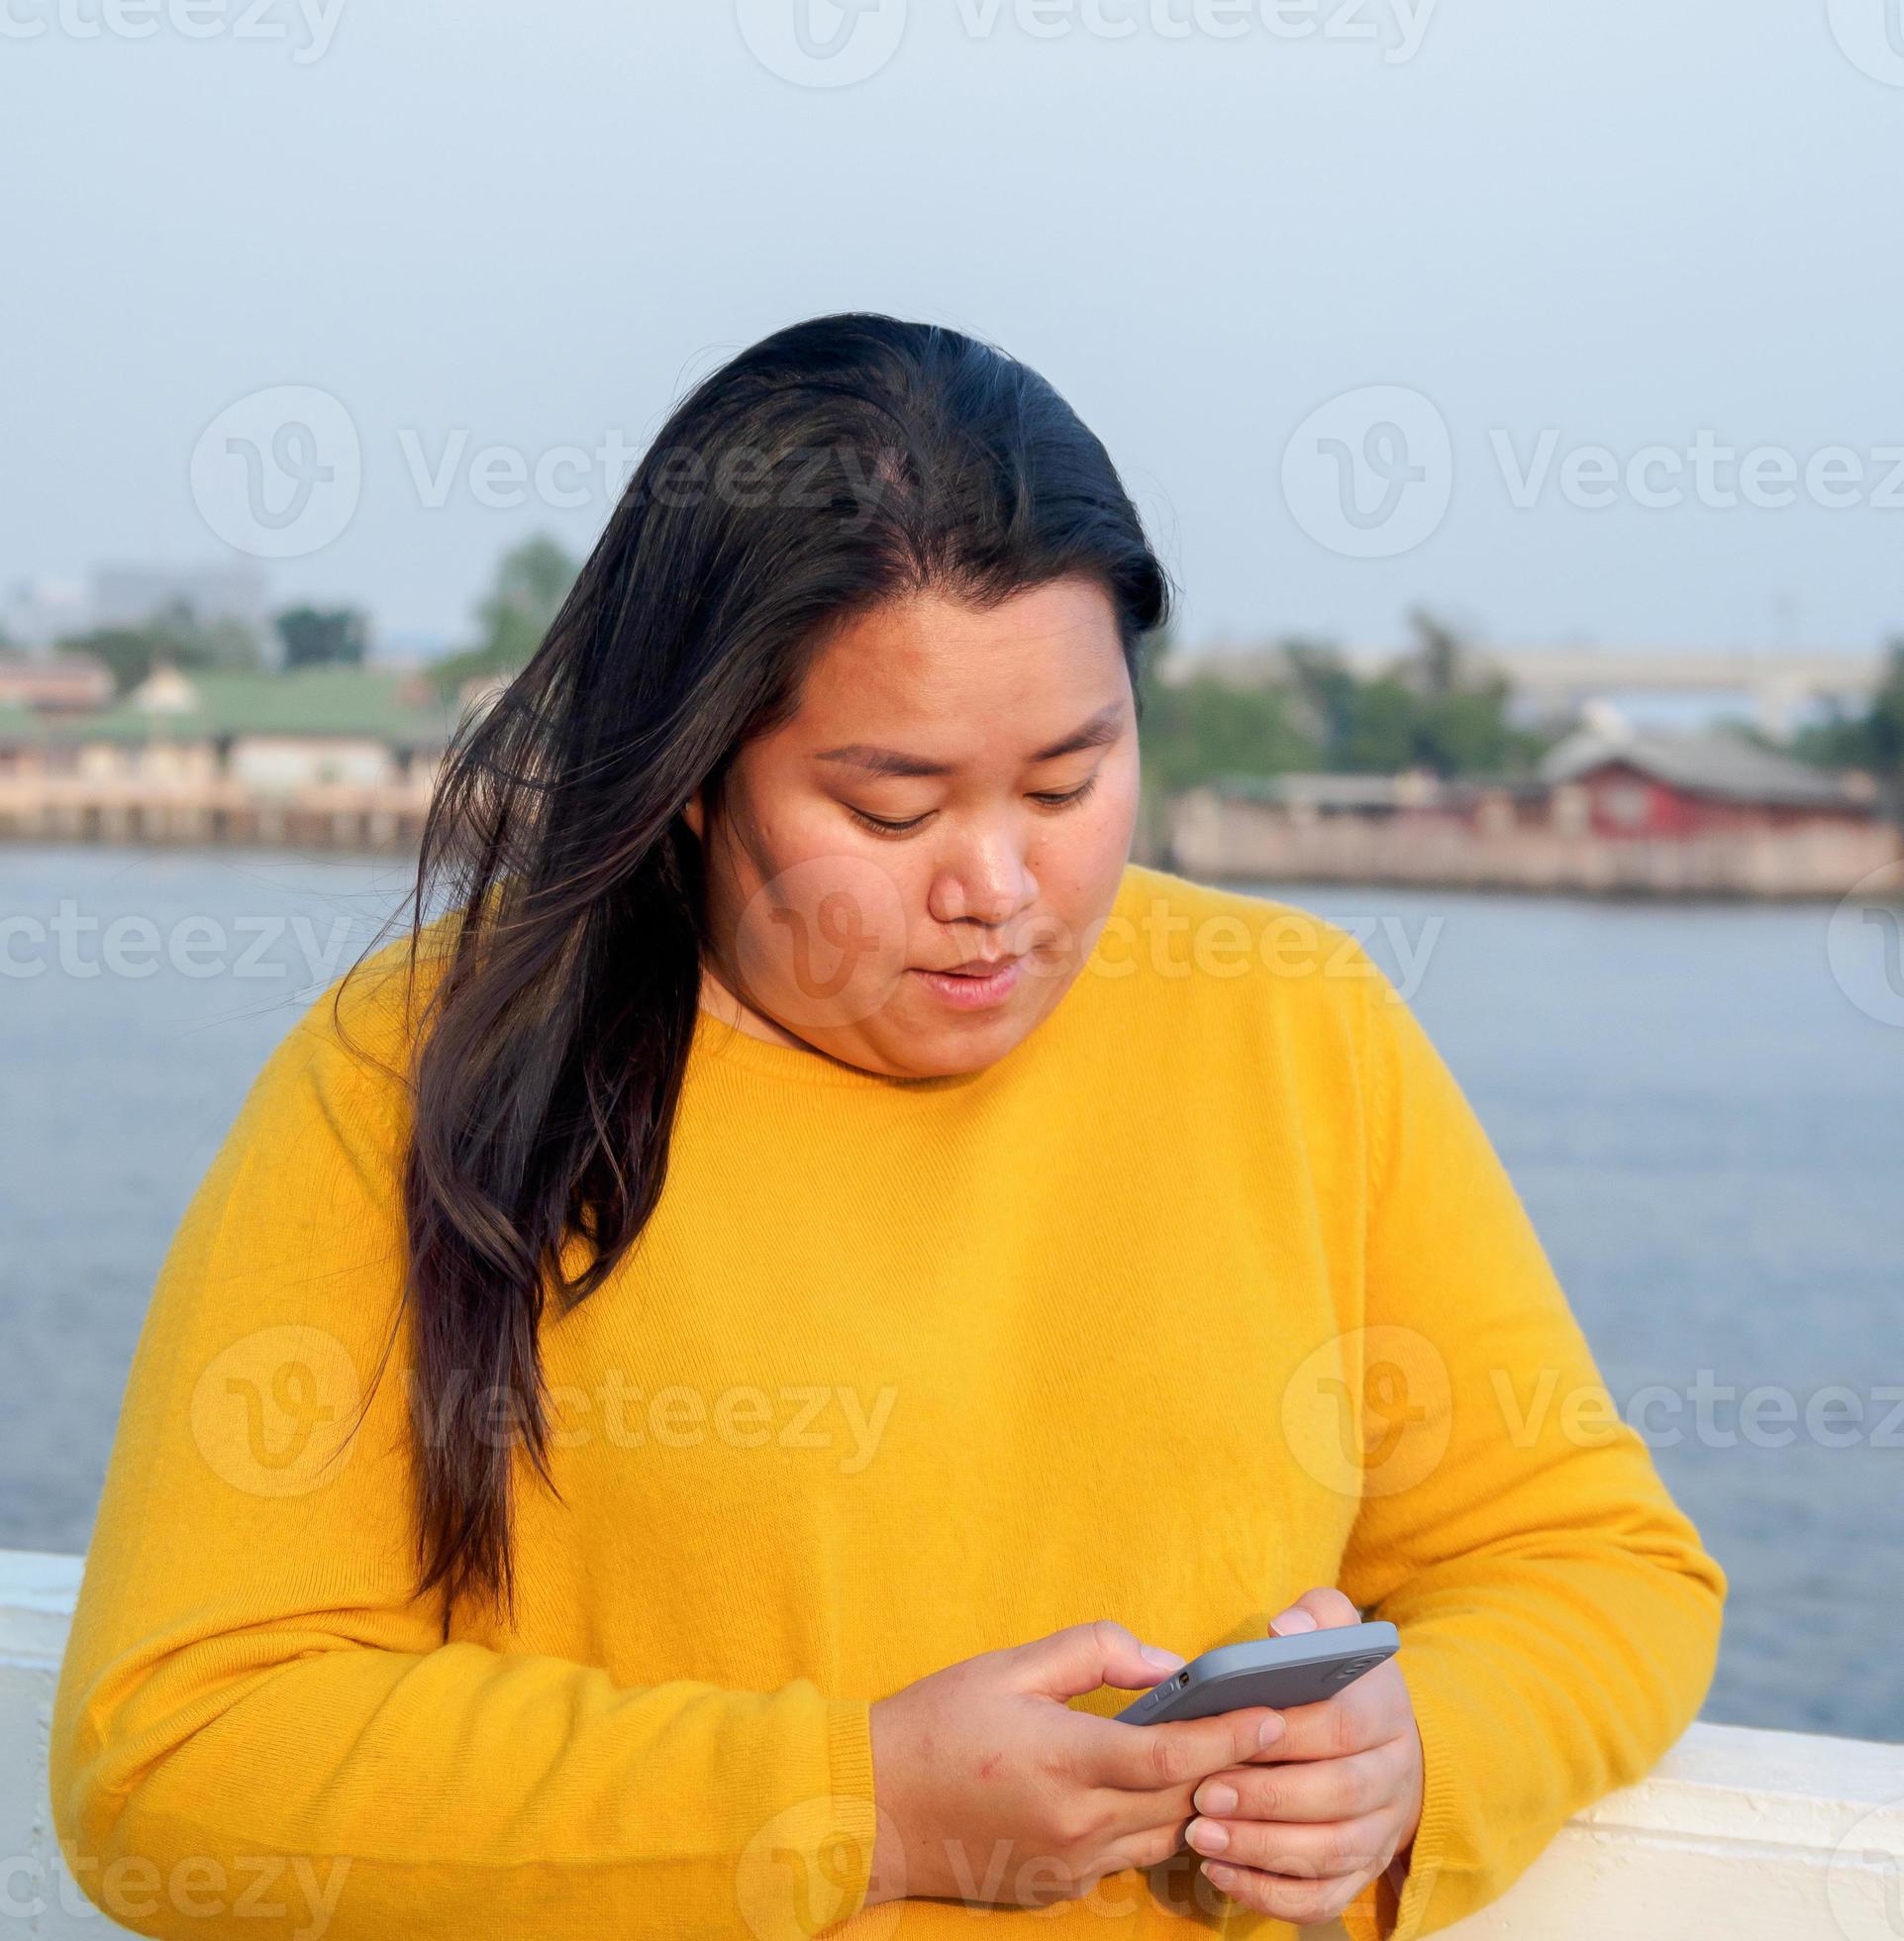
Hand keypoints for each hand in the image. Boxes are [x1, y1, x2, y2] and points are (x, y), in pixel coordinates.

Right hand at [865, 1619, 1285, 1910]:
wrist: (873, 1809)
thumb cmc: (938, 1723)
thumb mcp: (1009, 1666)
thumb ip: (1092, 1652)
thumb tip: (1164, 1663)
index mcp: (1063, 1761)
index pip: (1172, 1756)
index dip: (1231, 1737)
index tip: (1275, 1714)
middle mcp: (1075, 1824)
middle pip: (1183, 1799)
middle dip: (1234, 1768)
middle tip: (1275, 1731)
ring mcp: (1070, 1864)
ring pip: (1165, 1835)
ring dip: (1198, 1799)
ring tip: (1230, 1759)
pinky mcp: (1060, 1886)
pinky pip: (1128, 1855)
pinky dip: (1153, 1822)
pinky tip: (1160, 1790)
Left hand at [1180, 1589, 1423, 1927]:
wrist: (1387, 1744)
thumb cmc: (1341, 1683)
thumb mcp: (1337, 1635)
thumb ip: (1315, 1618)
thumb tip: (1284, 1630)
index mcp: (1385, 1714)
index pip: (1342, 1726)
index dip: (1288, 1734)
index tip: (1234, 1737)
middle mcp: (1393, 1778)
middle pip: (1337, 1796)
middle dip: (1267, 1799)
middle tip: (1205, 1795)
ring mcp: (1380, 1833)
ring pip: (1329, 1854)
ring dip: (1261, 1850)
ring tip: (1201, 1836)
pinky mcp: (1360, 1874)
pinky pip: (1322, 1899)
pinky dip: (1271, 1895)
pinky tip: (1221, 1874)